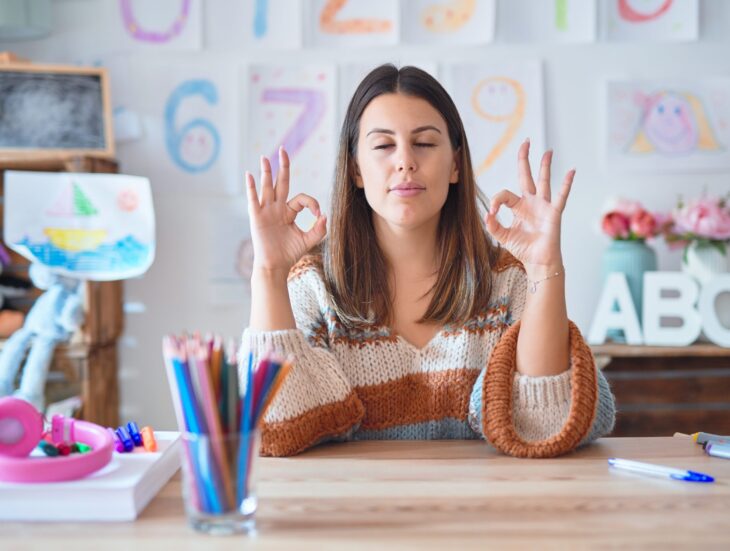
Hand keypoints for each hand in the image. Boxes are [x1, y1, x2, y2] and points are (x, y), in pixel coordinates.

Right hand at [246, 147, 326, 275]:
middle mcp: (277, 208)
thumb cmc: (289, 254)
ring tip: (265, 157)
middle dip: (283, 166)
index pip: (301, 199)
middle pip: (281, 183)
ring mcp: (266, 211)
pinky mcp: (257, 217)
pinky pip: (253, 199)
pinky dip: (251, 187)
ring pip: (267, 187)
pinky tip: (249, 175)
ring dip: (266, 172)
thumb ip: (319, 229)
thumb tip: (325, 215)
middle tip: (284, 149)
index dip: (312, 204)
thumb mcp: (309, 241)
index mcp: (289, 212)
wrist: (275, 266)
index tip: (318, 216)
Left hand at [484, 139, 574, 274]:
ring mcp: (543, 206)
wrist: (538, 262)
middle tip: (526, 142)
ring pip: (544, 181)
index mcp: (517, 207)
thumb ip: (493, 226)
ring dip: (545, 165)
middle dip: (524, 159)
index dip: (495, 200)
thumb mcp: (502, 237)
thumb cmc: (523, 249)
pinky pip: (561, 196)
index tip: (491, 212)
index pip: (504, 194)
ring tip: (548, 151)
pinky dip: (566, 184)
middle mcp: (531, 202)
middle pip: (526, 176)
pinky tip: (571, 171)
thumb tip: (486, 215)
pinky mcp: (554, 213)